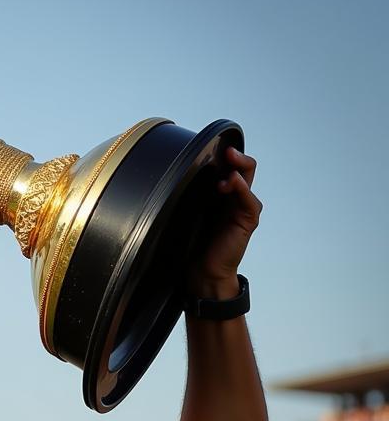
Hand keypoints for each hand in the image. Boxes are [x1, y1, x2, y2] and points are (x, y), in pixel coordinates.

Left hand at [188, 145, 262, 298]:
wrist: (202, 271)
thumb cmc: (192, 243)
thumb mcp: (187, 213)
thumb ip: (188, 195)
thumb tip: (170, 176)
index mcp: (219, 193)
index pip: (226, 166)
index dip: (222, 156)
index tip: (209, 149)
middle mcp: (233, 197)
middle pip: (242, 167)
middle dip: (235, 156)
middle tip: (225, 151)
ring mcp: (242, 207)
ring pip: (248, 178)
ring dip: (238, 169)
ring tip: (226, 170)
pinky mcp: (247, 220)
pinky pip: (250, 201)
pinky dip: (242, 189)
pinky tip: (231, 183)